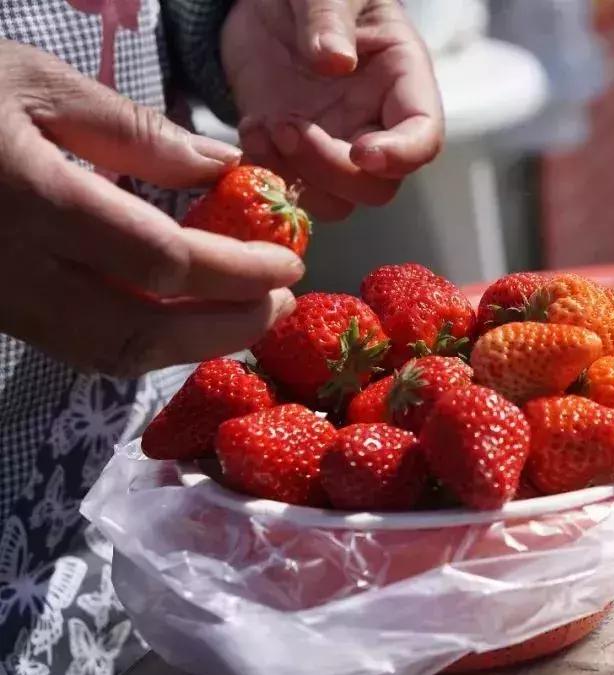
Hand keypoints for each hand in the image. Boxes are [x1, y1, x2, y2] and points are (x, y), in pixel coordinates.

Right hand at [0, 40, 301, 376]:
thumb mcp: (39, 85)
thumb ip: (136, 133)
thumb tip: (224, 168)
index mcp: (31, 199)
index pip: (163, 260)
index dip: (238, 271)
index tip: (288, 262)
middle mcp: (11, 269)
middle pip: (140, 332)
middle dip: (224, 328)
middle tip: (280, 306)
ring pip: (107, 354)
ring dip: (188, 346)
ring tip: (244, 315)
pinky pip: (79, 346)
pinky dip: (144, 340)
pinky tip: (183, 314)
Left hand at [222, 0, 444, 219]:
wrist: (266, 1)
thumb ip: (329, 17)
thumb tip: (335, 61)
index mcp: (402, 83)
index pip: (423, 137)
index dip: (402, 156)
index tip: (362, 153)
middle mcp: (374, 125)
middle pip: (376, 186)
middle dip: (331, 169)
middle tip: (288, 126)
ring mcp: (334, 145)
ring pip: (334, 200)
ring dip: (295, 177)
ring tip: (264, 126)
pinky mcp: (292, 154)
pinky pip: (287, 188)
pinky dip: (264, 172)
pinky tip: (249, 129)